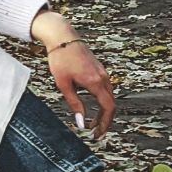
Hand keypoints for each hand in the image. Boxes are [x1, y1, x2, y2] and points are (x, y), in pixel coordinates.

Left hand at [31, 10, 116, 138]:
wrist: (62, 36)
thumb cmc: (60, 58)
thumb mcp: (63, 84)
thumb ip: (73, 104)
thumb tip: (80, 123)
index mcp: (95, 82)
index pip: (108, 108)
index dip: (104, 124)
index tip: (97, 135)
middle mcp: (103, 77)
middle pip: (111, 105)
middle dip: (104, 121)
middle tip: (94, 133)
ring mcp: (103, 73)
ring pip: (109, 97)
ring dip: (103, 112)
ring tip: (91, 123)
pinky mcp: (99, 70)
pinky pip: (105, 90)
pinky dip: (101, 102)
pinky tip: (91, 107)